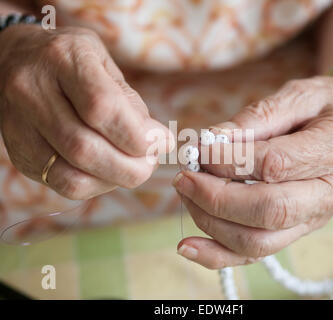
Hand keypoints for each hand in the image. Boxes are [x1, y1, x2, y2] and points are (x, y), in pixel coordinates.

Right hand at [0, 25, 173, 199]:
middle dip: (131, 167)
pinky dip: (96, 186)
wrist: (15, 59)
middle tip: (151, 163)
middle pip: (85, 148)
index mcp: (62, 58)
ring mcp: (20, 126)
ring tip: (134, 168)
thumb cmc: (71, 61)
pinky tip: (109, 173)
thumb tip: (158, 142)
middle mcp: (32, 91)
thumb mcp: (104, 64)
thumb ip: (130, 103)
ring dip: (115, 180)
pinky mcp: (20, 153)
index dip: (138, 136)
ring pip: (72, 175)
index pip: (102, 107)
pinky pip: (62, 185)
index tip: (163, 142)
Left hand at [173, 74, 332, 268]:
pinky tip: (189, 246)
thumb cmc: (325, 107)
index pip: (275, 164)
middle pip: (268, 210)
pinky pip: (257, 254)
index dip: (228, 160)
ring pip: (259, 240)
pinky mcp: (298, 230)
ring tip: (186, 195)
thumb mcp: (299, 94)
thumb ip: (257, 117)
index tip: (198, 150)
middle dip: (215, 197)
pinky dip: (219, 255)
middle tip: (184, 178)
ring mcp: (316, 218)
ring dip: (211, 222)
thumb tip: (211, 140)